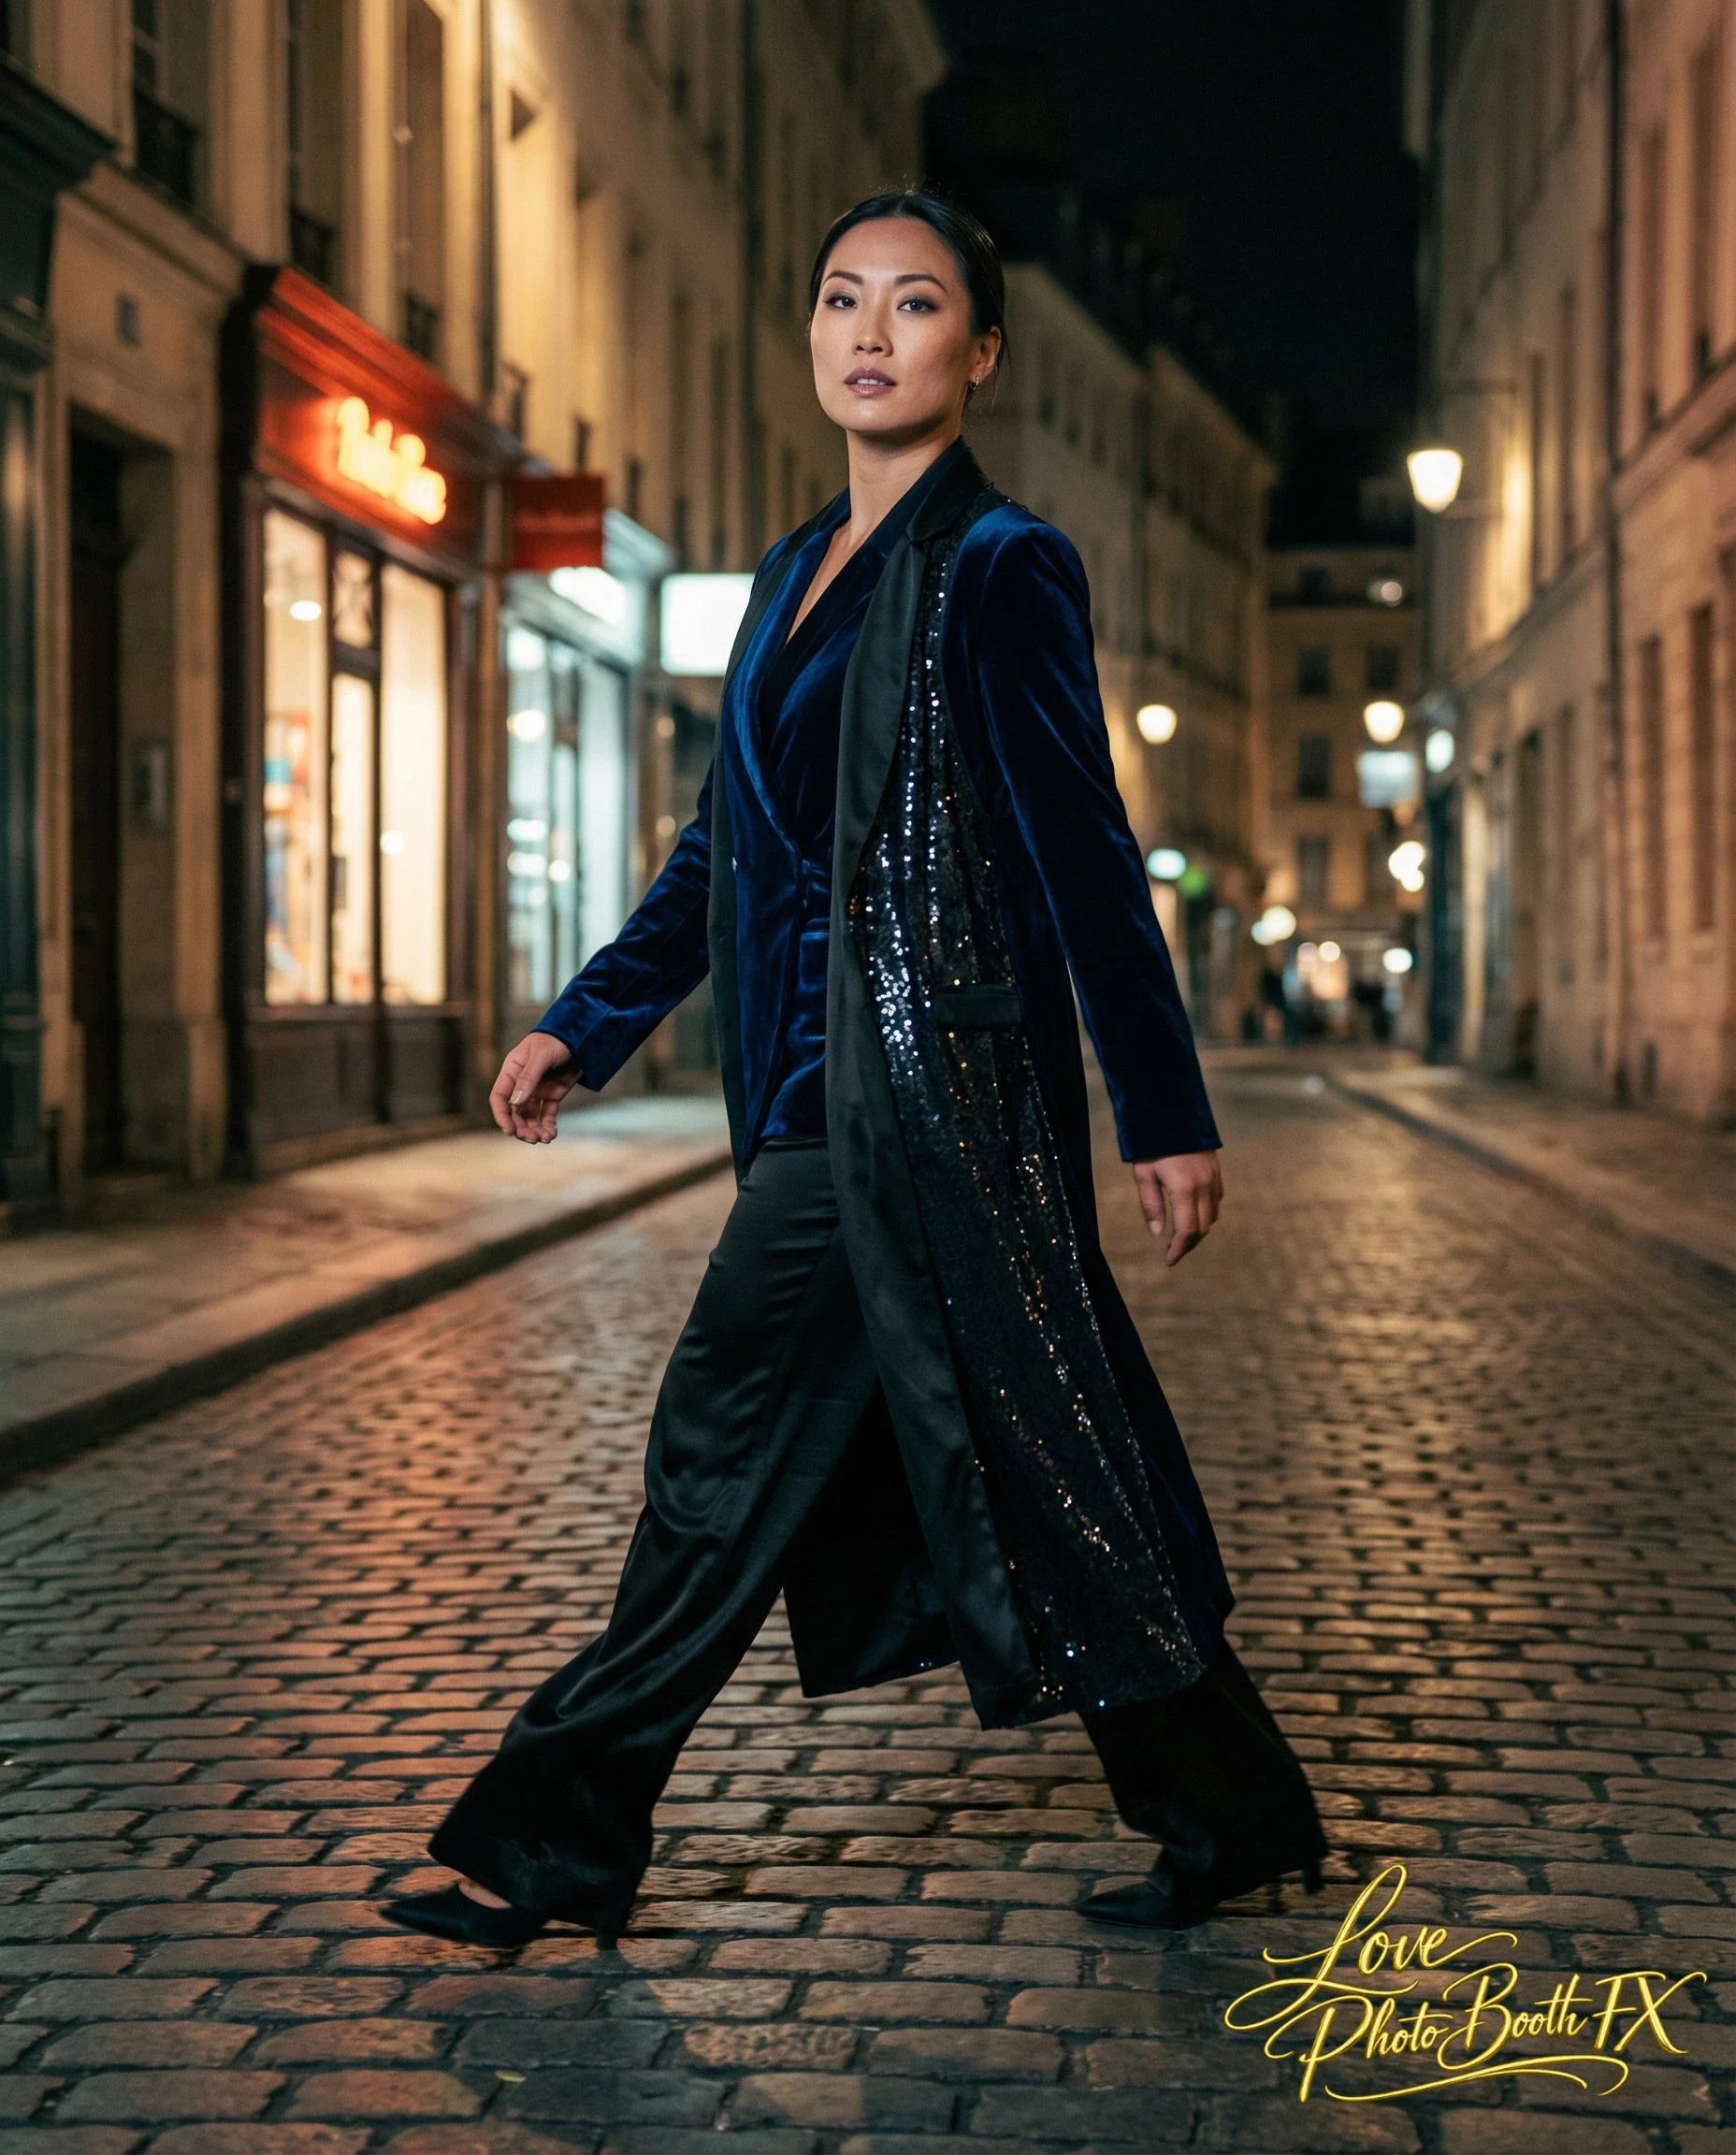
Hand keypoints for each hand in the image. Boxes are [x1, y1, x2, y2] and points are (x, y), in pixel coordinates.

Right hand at [490, 1032, 576, 1143]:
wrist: (579, 1037)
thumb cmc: (555, 1041)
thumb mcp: (541, 1057)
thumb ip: (528, 1078)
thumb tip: (515, 1104)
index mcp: (512, 1072)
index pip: (499, 1098)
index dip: (502, 1116)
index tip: (509, 1131)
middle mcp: (521, 1084)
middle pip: (515, 1112)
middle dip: (521, 1127)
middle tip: (532, 1139)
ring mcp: (536, 1091)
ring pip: (530, 1117)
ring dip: (535, 1130)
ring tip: (545, 1138)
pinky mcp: (552, 1096)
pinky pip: (547, 1115)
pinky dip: (548, 1126)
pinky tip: (552, 1135)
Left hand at [1131, 1151, 1222, 1267]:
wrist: (1172, 1111)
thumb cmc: (1152, 1143)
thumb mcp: (1143, 1173)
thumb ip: (1151, 1205)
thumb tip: (1158, 1234)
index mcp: (1184, 1188)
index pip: (1188, 1230)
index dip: (1179, 1249)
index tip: (1169, 1260)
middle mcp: (1204, 1185)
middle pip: (1203, 1227)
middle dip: (1189, 1244)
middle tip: (1173, 1252)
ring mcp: (1214, 1177)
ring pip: (1213, 1215)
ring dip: (1199, 1229)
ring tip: (1181, 1235)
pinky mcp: (1217, 1170)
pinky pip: (1217, 1199)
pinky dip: (1207, 1212)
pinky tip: (1193, 1212)